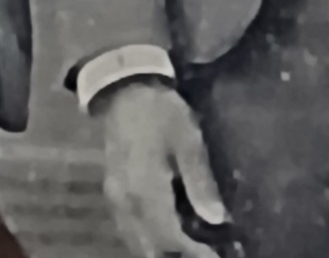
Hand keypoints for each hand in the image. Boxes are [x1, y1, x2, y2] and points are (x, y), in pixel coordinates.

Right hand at [94, 79, 227, 257]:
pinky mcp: (112, 190)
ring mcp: (115, 197)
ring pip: (136, 241)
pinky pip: (129, 228)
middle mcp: (126, 202)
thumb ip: (200, 181)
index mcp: (145, 191)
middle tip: (203, 252)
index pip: (170, 239)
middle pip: (150, 248)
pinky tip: (164, 231)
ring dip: (160, 250)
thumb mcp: (188, 140)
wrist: (124, 87)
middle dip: (176, 256)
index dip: (194, 253)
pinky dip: (148, 237)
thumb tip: (216, 219)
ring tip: (188, 245)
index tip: (216, 255)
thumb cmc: (161, 112)